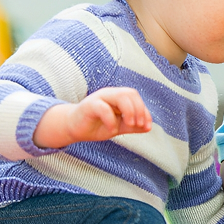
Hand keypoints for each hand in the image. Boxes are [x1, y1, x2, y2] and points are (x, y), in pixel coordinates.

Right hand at [34, 87, 152, 148]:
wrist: (74, 130)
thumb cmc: (96, 126)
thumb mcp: (117, 127)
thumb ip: (132, 126)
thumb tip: (149, 127)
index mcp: (118, 97)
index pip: (136, 98)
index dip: (145, 111)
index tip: (147, 126)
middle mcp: (110, 94)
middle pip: (130, 93)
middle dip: (139, 109)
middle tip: (138, 125)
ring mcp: (99, 97)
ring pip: (120, 96)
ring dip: (129, 111)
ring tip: (130, 125)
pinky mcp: (89, 105)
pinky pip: (104, 108)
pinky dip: (111, 120)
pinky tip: (112, 130)